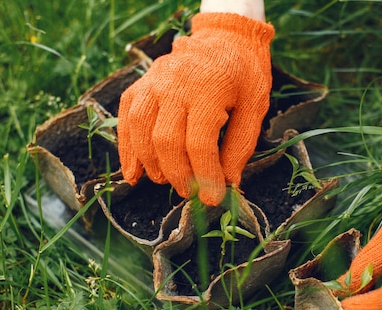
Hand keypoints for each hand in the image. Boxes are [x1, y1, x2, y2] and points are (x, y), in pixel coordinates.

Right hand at [117, 13, 273, 205]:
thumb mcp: (255, 107)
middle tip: (189, 192)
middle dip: (177, 175)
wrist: (224, 38)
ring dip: (151, 165)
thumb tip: (228, 184)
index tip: (211, 198)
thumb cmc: (244, 75)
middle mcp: (174, 84)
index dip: (204, 176)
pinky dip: (127, 149)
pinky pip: (126, 119)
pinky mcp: (140, 85)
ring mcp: (153, 82)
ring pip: (140, 131)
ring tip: (166, 182)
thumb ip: (240, 145)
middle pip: (165, 141)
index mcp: (208, 88)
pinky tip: (134, 173)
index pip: (199, 143)